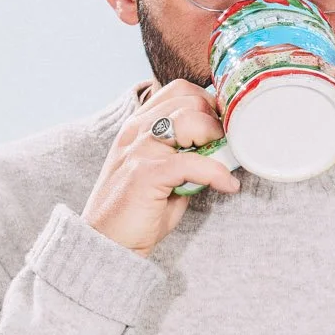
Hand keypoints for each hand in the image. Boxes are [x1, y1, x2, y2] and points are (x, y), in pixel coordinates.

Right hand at [83, 81, 238, 256]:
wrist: (108, 244)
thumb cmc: (139, 209)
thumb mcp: (162, 169)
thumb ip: (186, 151)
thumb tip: (225, 144)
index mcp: (139, 124)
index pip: (180, 90)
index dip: (208, 103)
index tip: (221, 128)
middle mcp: (137, 130)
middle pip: (190, 100)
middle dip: (216, 121)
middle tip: (225, 147)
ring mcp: (139, 149)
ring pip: (190, 120)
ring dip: (215, 138)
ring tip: (223, 162)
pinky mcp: (145, 173)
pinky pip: (192, 162)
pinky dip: (216, 173)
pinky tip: (227, 185)